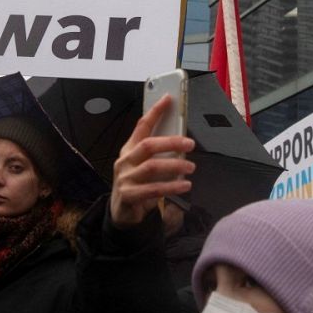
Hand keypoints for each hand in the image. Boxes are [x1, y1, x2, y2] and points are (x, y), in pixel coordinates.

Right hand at [109, 94, 195, 228]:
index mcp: (129, 150)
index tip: (168, 99)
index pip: (141, 126)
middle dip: (171, 142)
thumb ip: (158, 155)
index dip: (155, 112)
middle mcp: (125, 161)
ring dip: (174, 166)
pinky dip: (172, 187)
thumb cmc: (138, 185)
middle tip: (190, 144)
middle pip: (148, 145)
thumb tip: (182, 141)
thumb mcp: (145, 166)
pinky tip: (185, 186)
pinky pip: (153, 189)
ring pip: (152, 167)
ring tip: (191, 168)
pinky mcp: (128, 195)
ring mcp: (125, 178)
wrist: (121, 212)